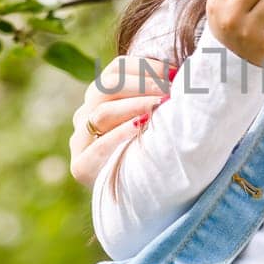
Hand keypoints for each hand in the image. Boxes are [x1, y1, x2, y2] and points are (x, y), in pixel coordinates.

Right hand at [68, 55, 172, 186]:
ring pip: (102, 112)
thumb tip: (184, 73)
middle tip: (171, 90)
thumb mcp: (153, 117)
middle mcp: (85, 114)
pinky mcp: (81, 166)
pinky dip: (120, 134)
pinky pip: (97, 147)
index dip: (144, 67)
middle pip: (107, 87)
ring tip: (161, 105)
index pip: (115, 70)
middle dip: (143, 84)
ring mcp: (80, 140)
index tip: (174, 72)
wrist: (136, 197)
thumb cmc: (151, 150)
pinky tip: (140, 127)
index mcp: (99, 97)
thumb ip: (159, 95)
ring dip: (135, 105)